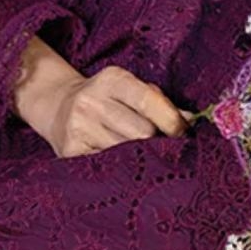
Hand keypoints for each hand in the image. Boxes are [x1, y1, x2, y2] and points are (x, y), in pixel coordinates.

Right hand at [25, 63, 189, 158]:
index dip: (172, 122)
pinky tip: (120, 166)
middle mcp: (91, 100)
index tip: (183, 135)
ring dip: (140, 161)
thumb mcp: (131, 90)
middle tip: (162, 149)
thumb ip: (161, 103)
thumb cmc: (108, 99)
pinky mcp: (69, 150)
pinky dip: (119, 170)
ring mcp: (78, 126)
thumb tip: (193, 121)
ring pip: (125, 154)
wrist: (58, 106)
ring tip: (142, 159)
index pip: (149, 101)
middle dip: (156, 144)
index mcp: (112, 79)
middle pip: (141, 133)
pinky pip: (107, 167)